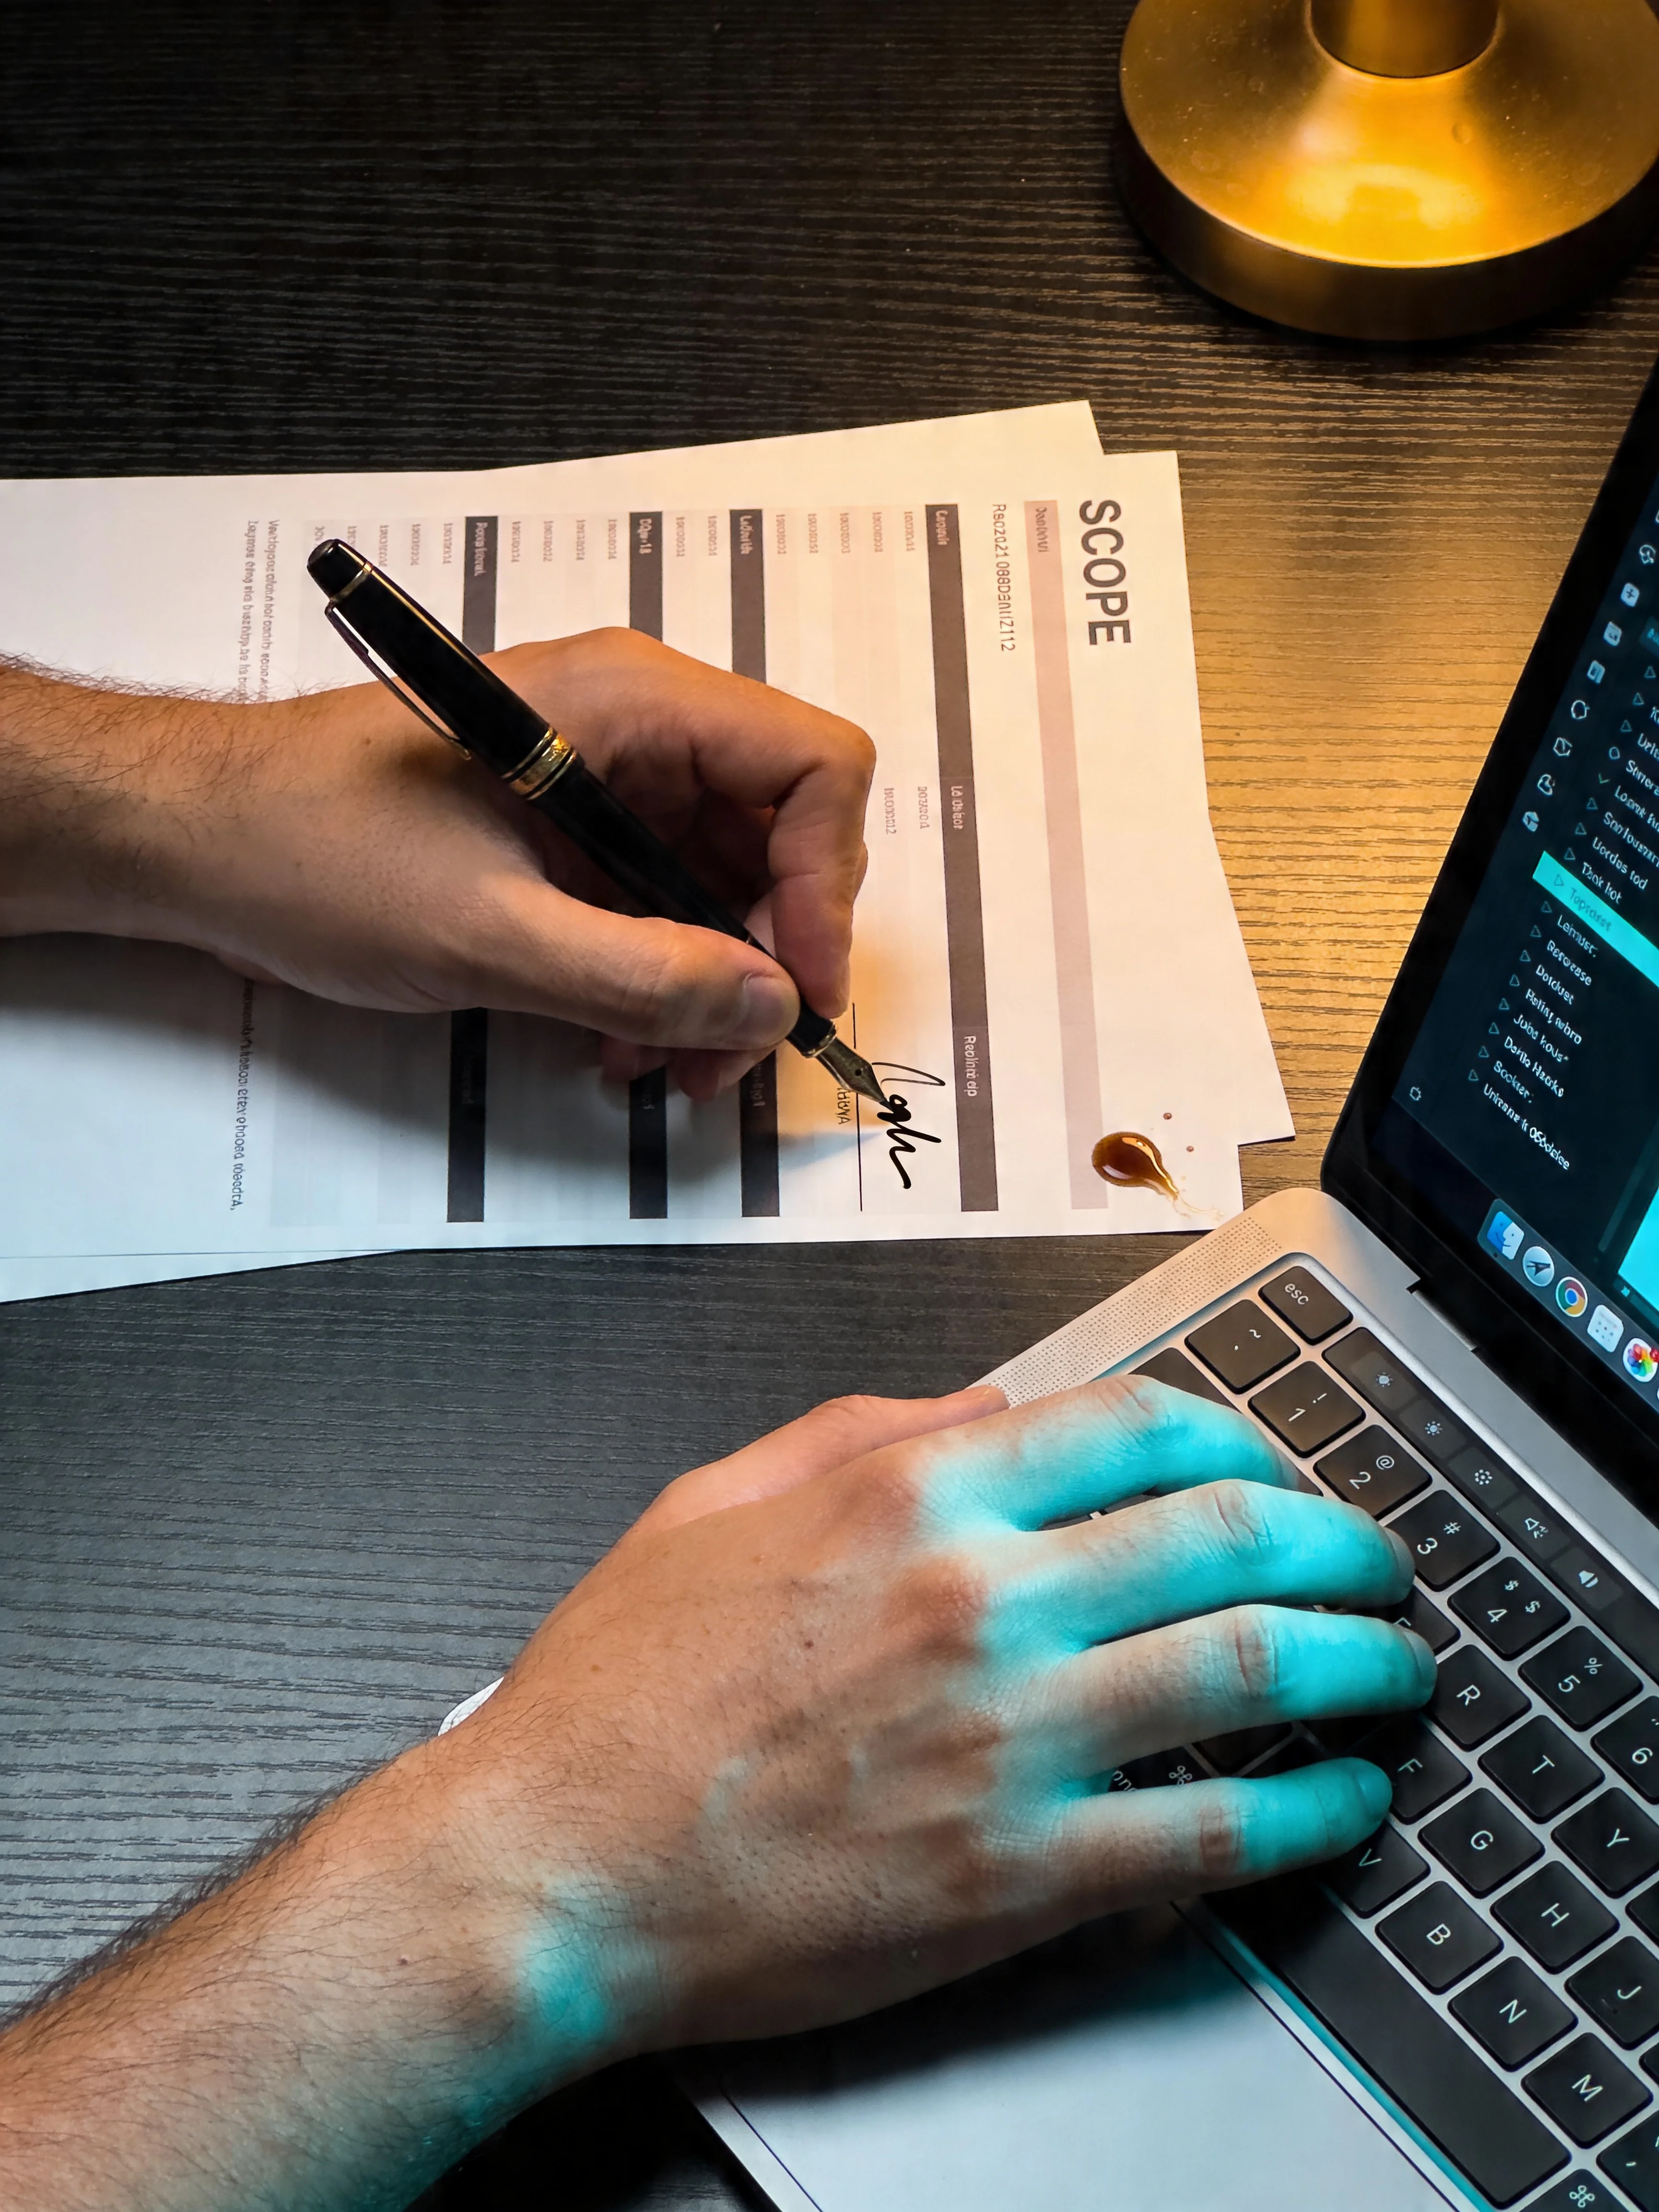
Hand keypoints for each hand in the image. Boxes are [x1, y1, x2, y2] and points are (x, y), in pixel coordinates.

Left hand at [0, 636, 874, 1099]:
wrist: (191, 838)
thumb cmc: (310, 848)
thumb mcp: (486, 932)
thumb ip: (640, 974)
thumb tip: (772, 1005)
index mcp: (630, 701)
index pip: (812, 768)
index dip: (826, 888)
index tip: (797, 993)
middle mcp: (633, 725)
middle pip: (779, 833)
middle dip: (768, 956)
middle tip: (725, 1057)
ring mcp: (602, 776)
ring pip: (723, 881)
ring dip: (712, 982)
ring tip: (663, 1064)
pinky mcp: (566, 829)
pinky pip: (657, 900)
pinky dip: (657, 976)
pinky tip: (615, 1039)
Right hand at [0, 1380, 1429, 2211]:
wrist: (549, 1870)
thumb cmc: (616, 1700)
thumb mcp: (714, 1501)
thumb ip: (862, 1433)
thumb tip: (982, 1410)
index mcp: (910, 1498)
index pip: (1136, 1425)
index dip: (1237, 1435)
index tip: (1267, 1464)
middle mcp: (979, 1601)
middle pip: (1229, 1534)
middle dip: (1336, 1540)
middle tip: (1372, 1560)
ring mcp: (1008, 1738)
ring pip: (1250, 1669)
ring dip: (1356, 1663)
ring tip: (1397, 1667)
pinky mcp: (1015, 1874)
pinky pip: (1211, 1832)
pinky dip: (1305, 1812)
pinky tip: (1342, 1800)